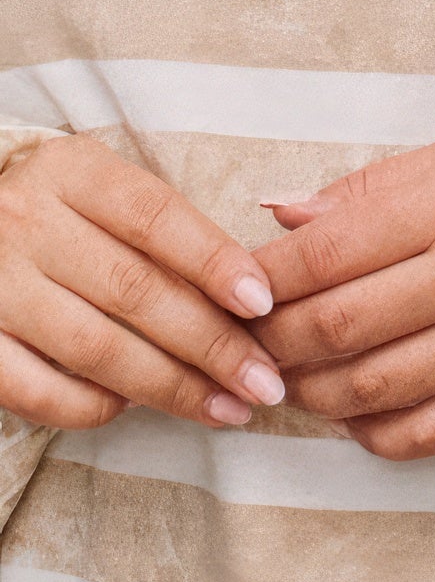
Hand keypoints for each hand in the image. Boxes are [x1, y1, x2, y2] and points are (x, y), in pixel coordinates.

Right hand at [0, 135, 284, 430]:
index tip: (263, 305)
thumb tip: (251, 299)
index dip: (214, 262)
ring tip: (226, 408)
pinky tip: (136, 409)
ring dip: (172, 387)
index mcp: (70, 172)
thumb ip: (167, 229)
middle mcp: (24, 220)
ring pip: (97, 348)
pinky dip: (96, 407)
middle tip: (263, 380)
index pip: (154, 217)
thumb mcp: (105, 193)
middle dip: (212, 344)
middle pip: (135, 290)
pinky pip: (41, 391)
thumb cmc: (61, 219)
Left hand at [253, 129, 434, 459]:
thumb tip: (278, 216)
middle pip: (335, 329)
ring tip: (290, 380)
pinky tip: (354, 416)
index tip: (233, 290)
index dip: (260, 282)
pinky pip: (428, 434)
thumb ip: (366, 189)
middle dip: (272, 344)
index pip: (322, 255)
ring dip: (312, 393)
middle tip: (247, 345)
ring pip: (371, 389)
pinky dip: (374, 435)